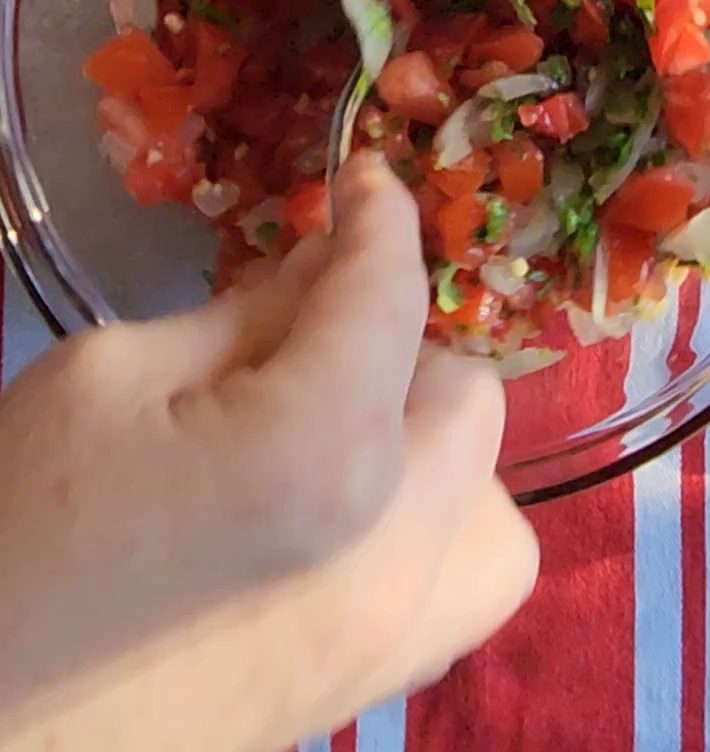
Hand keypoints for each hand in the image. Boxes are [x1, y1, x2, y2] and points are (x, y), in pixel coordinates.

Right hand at [0, 153, 536, 751]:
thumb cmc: (17, 525)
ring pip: (495, 503)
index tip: (361, 180)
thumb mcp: (112, 377)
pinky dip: (445, 532)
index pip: (391, 301)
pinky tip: (361, 519)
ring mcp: (395, 639)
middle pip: (467, 398)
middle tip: (316, 330)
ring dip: (436, 447)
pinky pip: (470, 590)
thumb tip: (330, 268)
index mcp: (324, 454)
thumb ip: (250, 316)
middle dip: (402, 343)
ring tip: (344, 433)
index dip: (380, 220)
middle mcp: (395, 549)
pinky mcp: (372, 695)